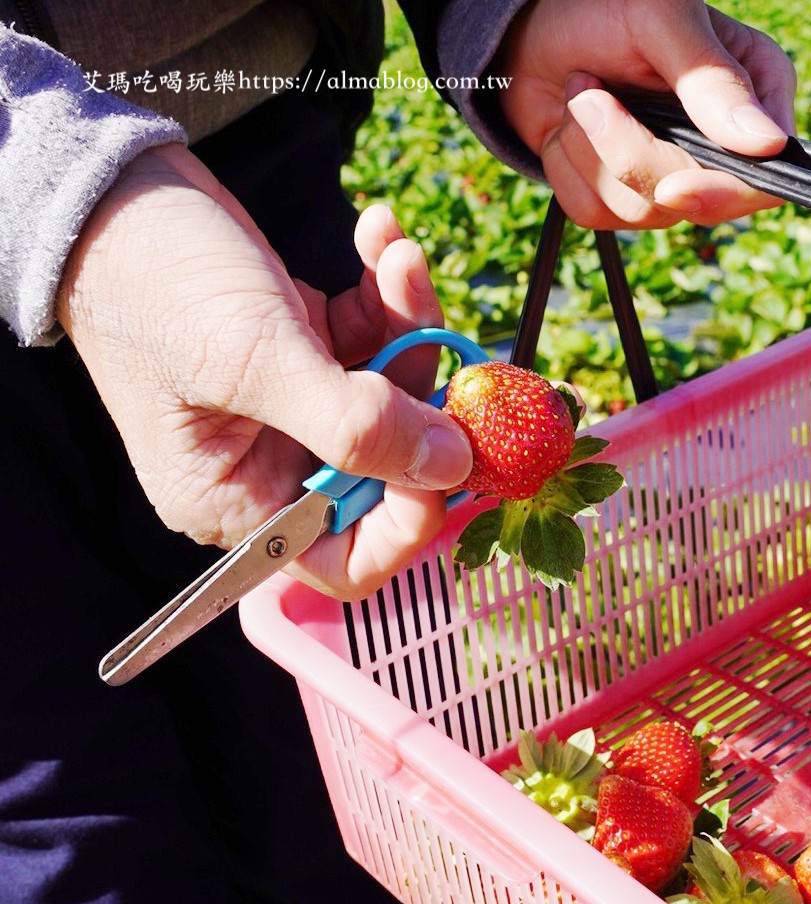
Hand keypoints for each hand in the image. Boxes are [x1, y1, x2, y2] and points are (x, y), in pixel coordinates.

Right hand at [56, 144, 472, 600]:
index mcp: (239, 501)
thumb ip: (355, 424)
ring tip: (398, 256)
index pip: (348, 558)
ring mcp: (296, 406)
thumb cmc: (155, 285)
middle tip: (436, 327)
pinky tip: (379, 235)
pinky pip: (376, 337)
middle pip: (392, 469)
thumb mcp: (256, 360)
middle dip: (422, 392)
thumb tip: (452, 465)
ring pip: (396, 392)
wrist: (113, 191)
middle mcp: (270, 465)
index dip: (411, 518)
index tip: (448, 450)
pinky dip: (386, 291)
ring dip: (411, 320)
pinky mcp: (310, 350)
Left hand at [497, 0, 796, 228]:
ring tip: (582, 94)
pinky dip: (569, 170)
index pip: (767, 176)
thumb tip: (766, 143)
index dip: (724, 193)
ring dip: (590, 153)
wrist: (539, 27)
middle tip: (590, 93)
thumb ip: (712, 80)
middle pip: (698, 203)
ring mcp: (675, 173)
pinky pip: (597, 214)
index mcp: (757, 92)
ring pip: (641, 213)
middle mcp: (724, 144)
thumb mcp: (663, 21)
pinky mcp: (623, 193)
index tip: (673, 188)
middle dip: (631, 155)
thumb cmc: (608, 5)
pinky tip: (571, 126)